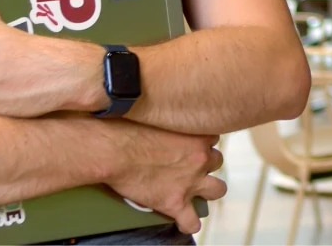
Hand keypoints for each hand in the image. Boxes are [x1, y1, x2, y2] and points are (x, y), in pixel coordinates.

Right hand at [100, 121, 225, 234]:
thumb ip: (170, 117)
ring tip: (196, 191)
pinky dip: (189, 222)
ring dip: (208, 190)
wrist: (114, 151)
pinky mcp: (175, 202)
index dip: (200, 142)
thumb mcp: (158, 115)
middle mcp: (200, 158)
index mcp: (198, 135)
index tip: (190, 143)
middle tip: (191, 165)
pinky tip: (184, 222)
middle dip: (206, 163)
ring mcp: (190, 182)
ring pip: (217, 189)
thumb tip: (163, 108)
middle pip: (216, 161)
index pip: (212, 138)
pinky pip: (191, 220)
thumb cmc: (128, 127)